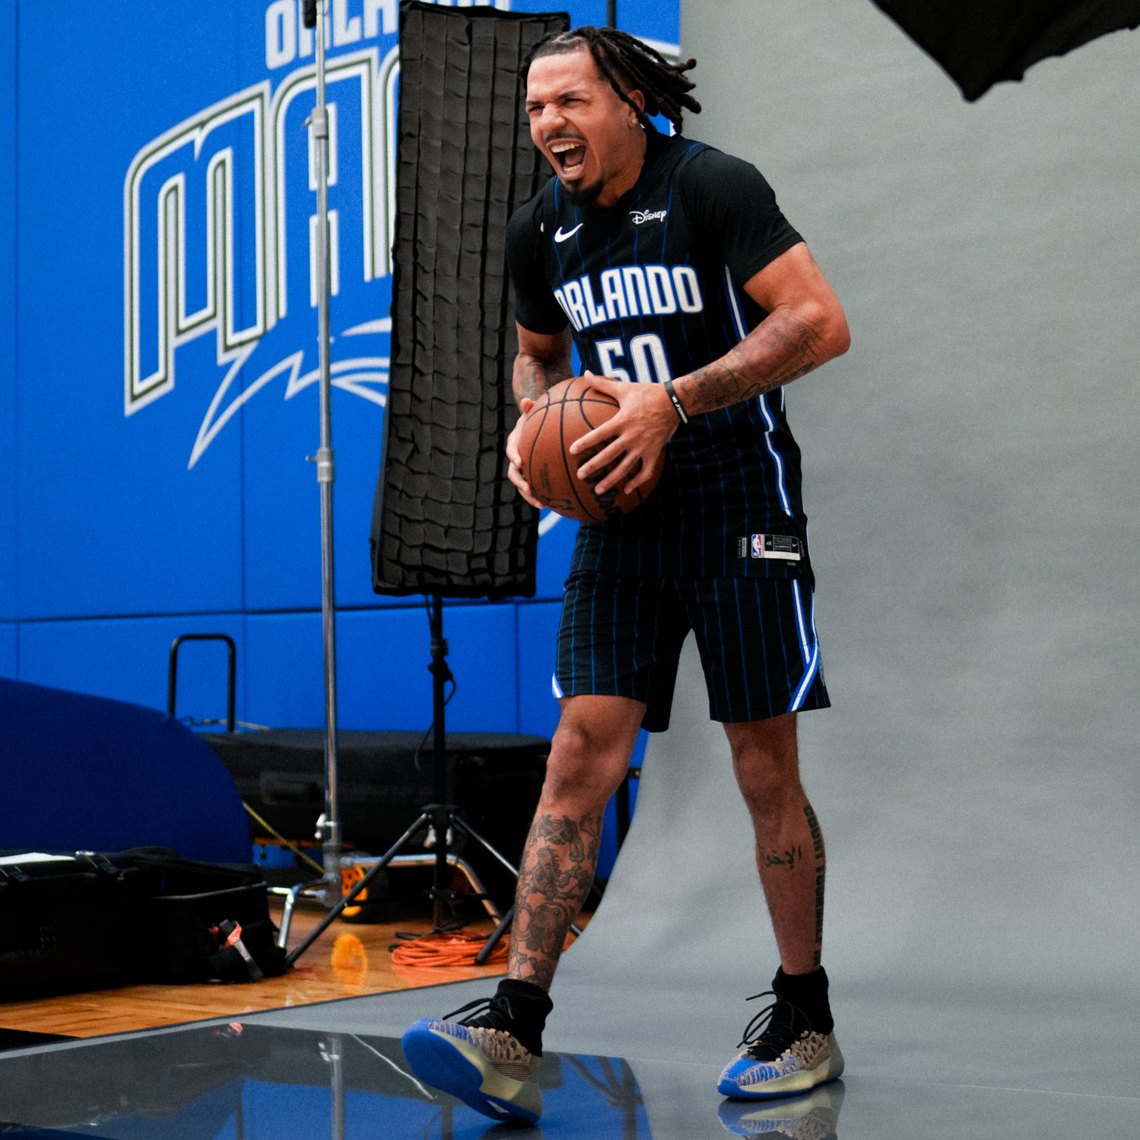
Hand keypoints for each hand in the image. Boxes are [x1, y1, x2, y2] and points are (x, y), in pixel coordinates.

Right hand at [506, 398, 543, 508]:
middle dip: (520, 483)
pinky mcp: (530, 475)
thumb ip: (530, 408)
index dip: (514, 456)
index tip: (519, 462)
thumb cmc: (536, 417)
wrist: (535, 427)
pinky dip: (539, 496)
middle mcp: (515, 458)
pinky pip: (533, 487)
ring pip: (522, 485)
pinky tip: (550, 505)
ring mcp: (522, 469)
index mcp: (514, 442)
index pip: (511, 450)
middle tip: (529, 489)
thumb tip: (527, 401)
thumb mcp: (533, 411)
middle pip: (513, 473)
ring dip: (529, 496)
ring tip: (541, 505)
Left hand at [571, 373, 678, 495]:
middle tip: (581, 475)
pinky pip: (645, 472)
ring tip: (598, 490)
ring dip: (611, 480)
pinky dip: (636, 482)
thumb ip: (603, 383)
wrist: (675, 402)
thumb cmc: (647, 393)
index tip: (572, 451)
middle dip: (593, 467)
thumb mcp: (624, 387)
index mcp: (622, 421)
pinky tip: (626, 490)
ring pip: (625, 468)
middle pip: (609, 455)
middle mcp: (631, 436)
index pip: (599, 434)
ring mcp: (643, 447)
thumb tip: (584, 373)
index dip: (585, 443)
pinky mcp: (654, 453)